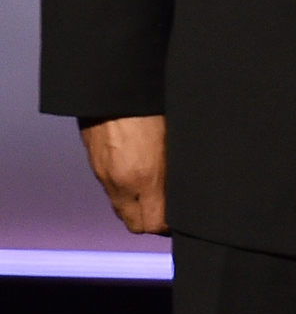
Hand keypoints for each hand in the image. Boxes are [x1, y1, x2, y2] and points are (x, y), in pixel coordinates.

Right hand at [80, 116, 169, 235]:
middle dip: (152, 223)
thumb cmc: (149, 106)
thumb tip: (181, 188)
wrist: (113, 88)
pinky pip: (111, 192)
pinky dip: (124, 193)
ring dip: (136, 209)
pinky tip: (137, 178)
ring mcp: (105, 176)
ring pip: (121, 210)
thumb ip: (173, 170)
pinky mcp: (96, 166)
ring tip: (153, 195)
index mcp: (146, 177)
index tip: (180, 218)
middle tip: (168, 211)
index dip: (169, 226)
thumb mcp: (172, 139)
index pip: (156, 224)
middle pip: (136, 225)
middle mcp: (122, 183)